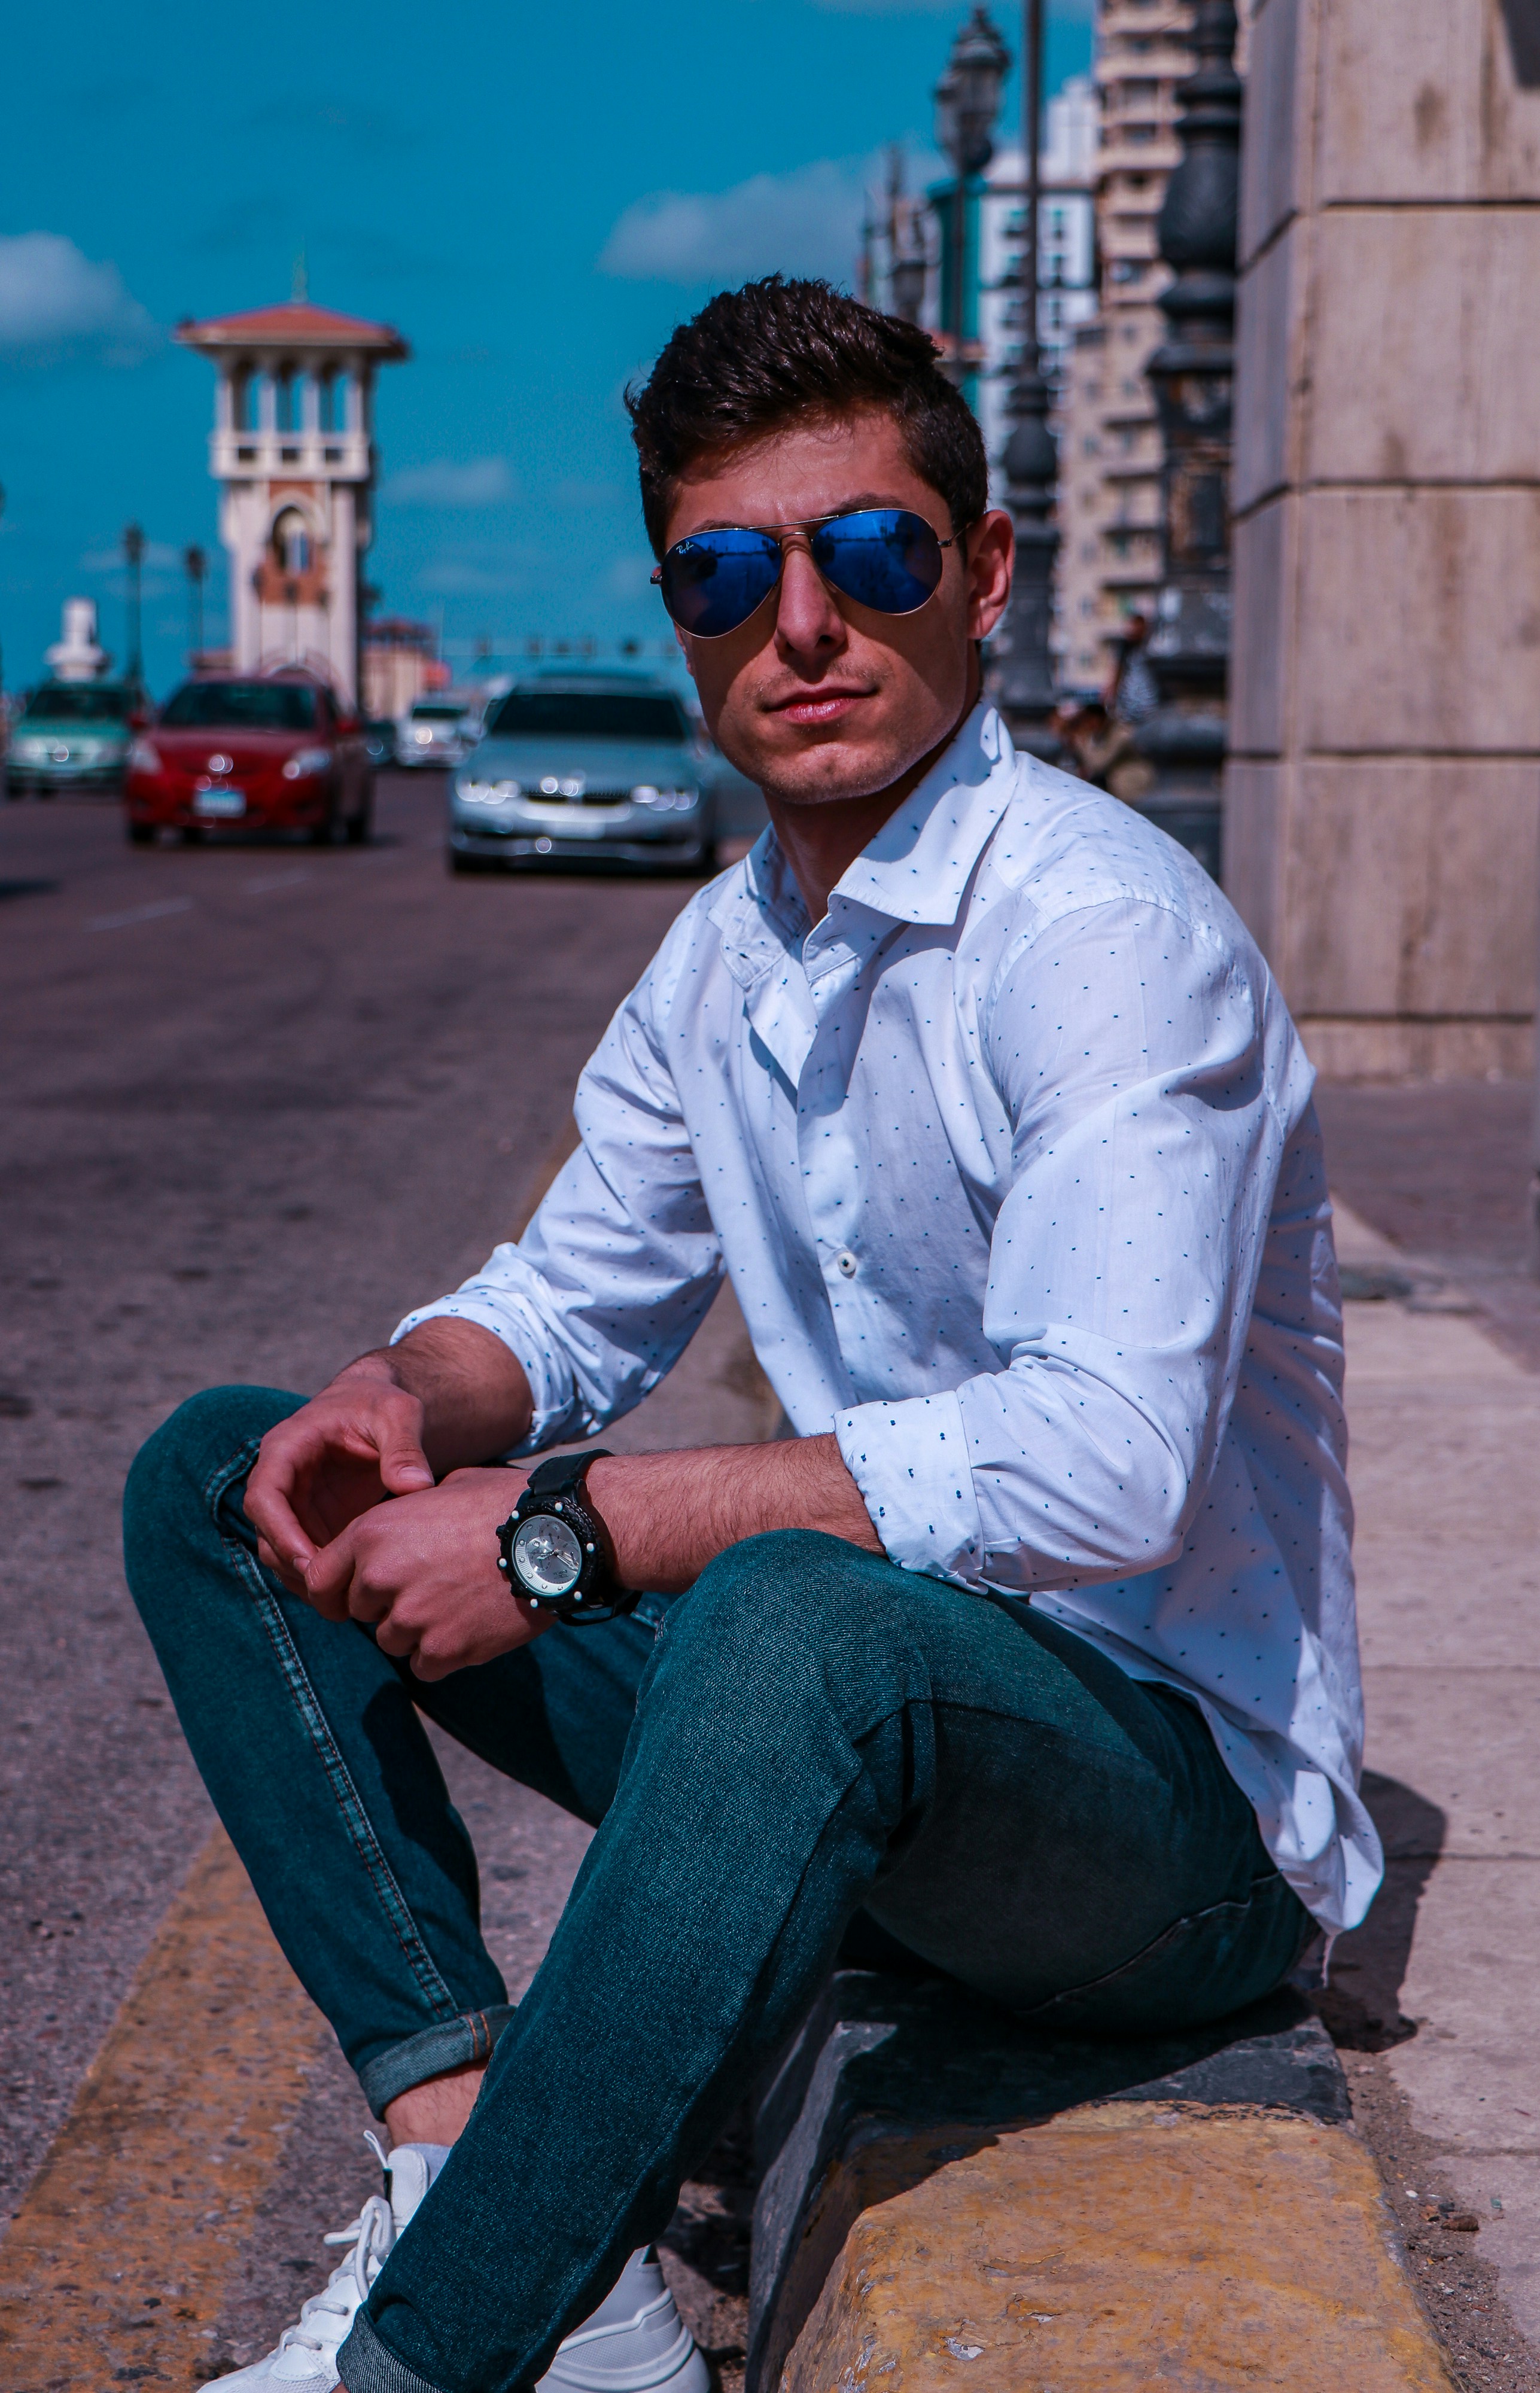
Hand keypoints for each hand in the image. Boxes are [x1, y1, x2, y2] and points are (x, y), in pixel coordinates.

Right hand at [244, 1364, 437, 1592]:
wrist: (378, 1408)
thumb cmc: (383, 1404)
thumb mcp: (398, 1414)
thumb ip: (404, 1447)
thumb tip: (416, 1485)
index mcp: (286, 1447)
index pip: (263, 1496)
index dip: (280, 1533)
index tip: (310, 1563)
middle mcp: (280, 1479)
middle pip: (266, 1533)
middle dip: (293, 1565)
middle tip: (333, 1593)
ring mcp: (293, 1504)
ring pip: (280, 1552)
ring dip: (304, 1578)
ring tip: (344, 1600)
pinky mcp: (310, 1522)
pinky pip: (303, 1557)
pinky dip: (321, 1577)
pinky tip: (352, 1592)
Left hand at [299, 1466, 548, 1679]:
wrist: (555, 1534)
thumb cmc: (501, 1503)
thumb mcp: (440, 1490)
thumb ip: (402, 1518)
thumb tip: (392, 1534)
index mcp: (372, 1533)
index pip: (319, 1580)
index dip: (335, 1591)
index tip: (353, 1597)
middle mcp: (381, 1576)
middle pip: (360, 1612)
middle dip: (387, 1605)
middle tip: (430, 1587)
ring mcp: (412, 1617)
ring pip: (392, 1641)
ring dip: (416, 1631)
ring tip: (457, 1602)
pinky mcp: (444, 1649)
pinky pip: (424, 1666)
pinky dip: (444, 1653)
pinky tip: (471, 1625)